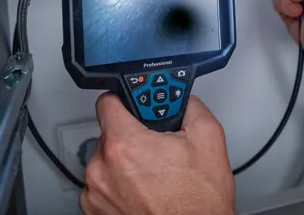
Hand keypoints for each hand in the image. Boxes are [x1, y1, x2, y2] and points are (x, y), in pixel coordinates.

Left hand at [81, 94, 234, 214]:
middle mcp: (101, 168)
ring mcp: (95, 193)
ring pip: (106, 161)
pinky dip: (119, 185)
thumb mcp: (208, 137)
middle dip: (134, 136)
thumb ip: (190, 106)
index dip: (127, 99)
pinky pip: (103, 185)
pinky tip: (144, 191)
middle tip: (158, 147)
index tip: (138, 104)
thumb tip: (181, 99)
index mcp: (124, 144)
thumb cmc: (198, 201)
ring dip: (126, 163)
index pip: (107, 102)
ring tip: (154, 175)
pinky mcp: (94, 211)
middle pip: (110, 133)